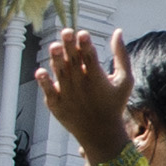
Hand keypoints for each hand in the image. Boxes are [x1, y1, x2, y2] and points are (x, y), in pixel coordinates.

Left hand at [34, 29, 134, 165]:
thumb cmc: (114, 104)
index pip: (91, 57)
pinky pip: (49, 91)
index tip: (83, 34)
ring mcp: (67, 95)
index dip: (86, 45)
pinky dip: (45, 83)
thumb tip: (117, 31)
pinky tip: (40, 71)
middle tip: (67, 32)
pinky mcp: (56, 105)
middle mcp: (82, 86)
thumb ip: (121, 56)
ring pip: (60, 73)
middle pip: (74, 62)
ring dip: (56, 59)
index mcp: (98, 78)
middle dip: (70, 46)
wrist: (100, 134)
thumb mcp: (124, 80)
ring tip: (54, 46)